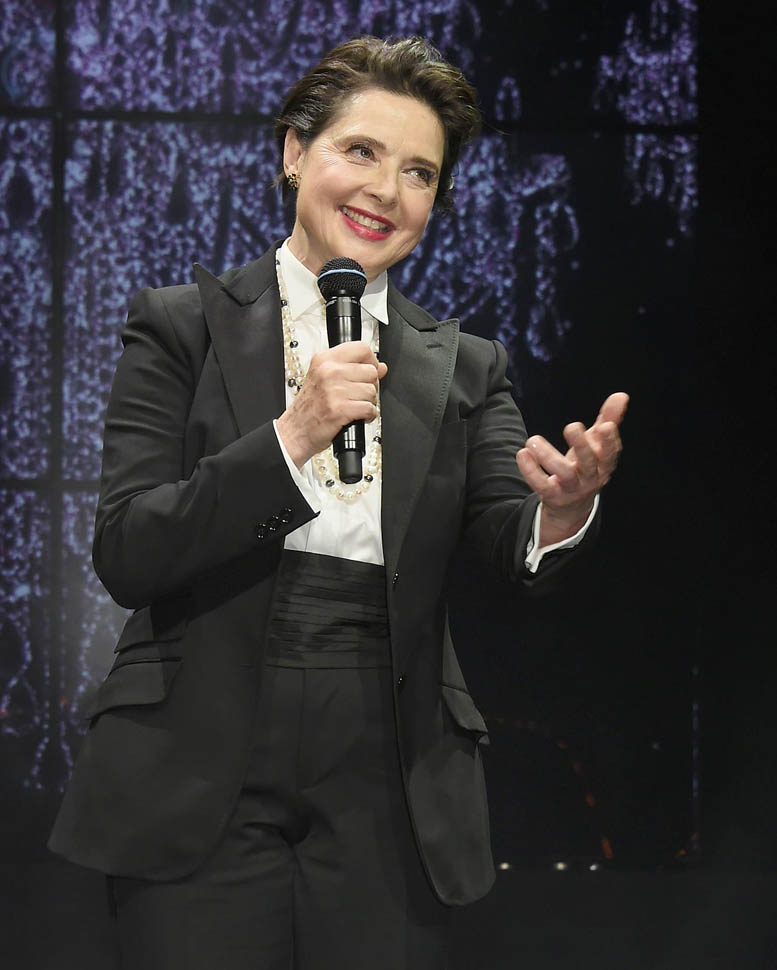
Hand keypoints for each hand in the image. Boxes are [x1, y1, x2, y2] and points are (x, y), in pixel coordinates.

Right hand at [276, 342, 387, 468]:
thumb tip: (381, 367)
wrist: (295, 431)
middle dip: (370, 386)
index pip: (362, 349)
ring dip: (368, 402)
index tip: (367, 372)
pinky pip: (370, 408)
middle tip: (357, 395)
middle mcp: (328, 371)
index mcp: (324, 360)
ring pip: (372, 391)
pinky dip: (368, 415)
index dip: (371, 362)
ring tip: (355, 406)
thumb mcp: (325, 379)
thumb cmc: (309, 407)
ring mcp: (334, 390)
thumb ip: (353, 369)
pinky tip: (358, 417)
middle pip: (371, 371)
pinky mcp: (340, 409)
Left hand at [516, 392, 628, 546]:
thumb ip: (609, 419)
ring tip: (533, 439)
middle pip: (588, 463)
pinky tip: (523, 453)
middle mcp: (590, 477)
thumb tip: (621, 395)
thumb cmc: (587, 465)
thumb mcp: (597, 444)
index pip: (610, 453)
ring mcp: (571, 488)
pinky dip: (531, 470)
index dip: (609, 441)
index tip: (605, 425)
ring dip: (548, 455)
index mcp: (604, 463)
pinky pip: (541, 484)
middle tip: (572, 426)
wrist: (572, 503)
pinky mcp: (552, 496)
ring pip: (563, 474)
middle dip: (581, 445)